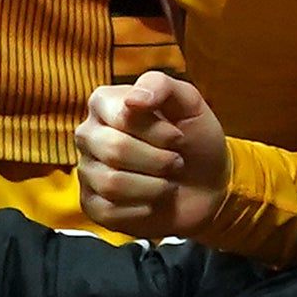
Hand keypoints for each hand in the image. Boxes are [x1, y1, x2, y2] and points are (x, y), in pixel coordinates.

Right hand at [75, 70, 231, 241]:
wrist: (208, 183)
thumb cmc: (194, 138)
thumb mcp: (189, 103)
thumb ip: (160, 86)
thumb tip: (133, 100)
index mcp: (105, 104)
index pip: (122, 116)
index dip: (157, 131)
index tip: (177, 137)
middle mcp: (89, 135)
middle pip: (114, 150)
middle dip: (158, 160)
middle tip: (176, 161)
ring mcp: (88, 171)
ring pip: (111, 183)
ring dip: (154, 186)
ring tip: (166, 181)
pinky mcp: (92, 205)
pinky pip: (108, 210)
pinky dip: (142, 208)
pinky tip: (152, 201)